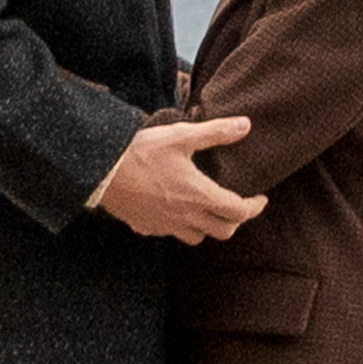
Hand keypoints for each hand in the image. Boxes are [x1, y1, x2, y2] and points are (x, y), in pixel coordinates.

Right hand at [90, 114, 262, 242]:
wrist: (102, 171)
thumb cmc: (142, 153)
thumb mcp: (181, 136)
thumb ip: (215, 132)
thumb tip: (246, 125)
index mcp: (199, 196)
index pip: (239, 212)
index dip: (255, 207)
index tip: (260, 198)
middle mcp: (186, 217)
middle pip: (223, 231)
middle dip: (235, 220)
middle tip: (237, 206)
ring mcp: (166, 226)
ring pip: (198, 238)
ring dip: (208, 227)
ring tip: (208, 210)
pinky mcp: (147, 228)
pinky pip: (170, 234)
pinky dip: (180, 226)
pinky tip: (175, 211)